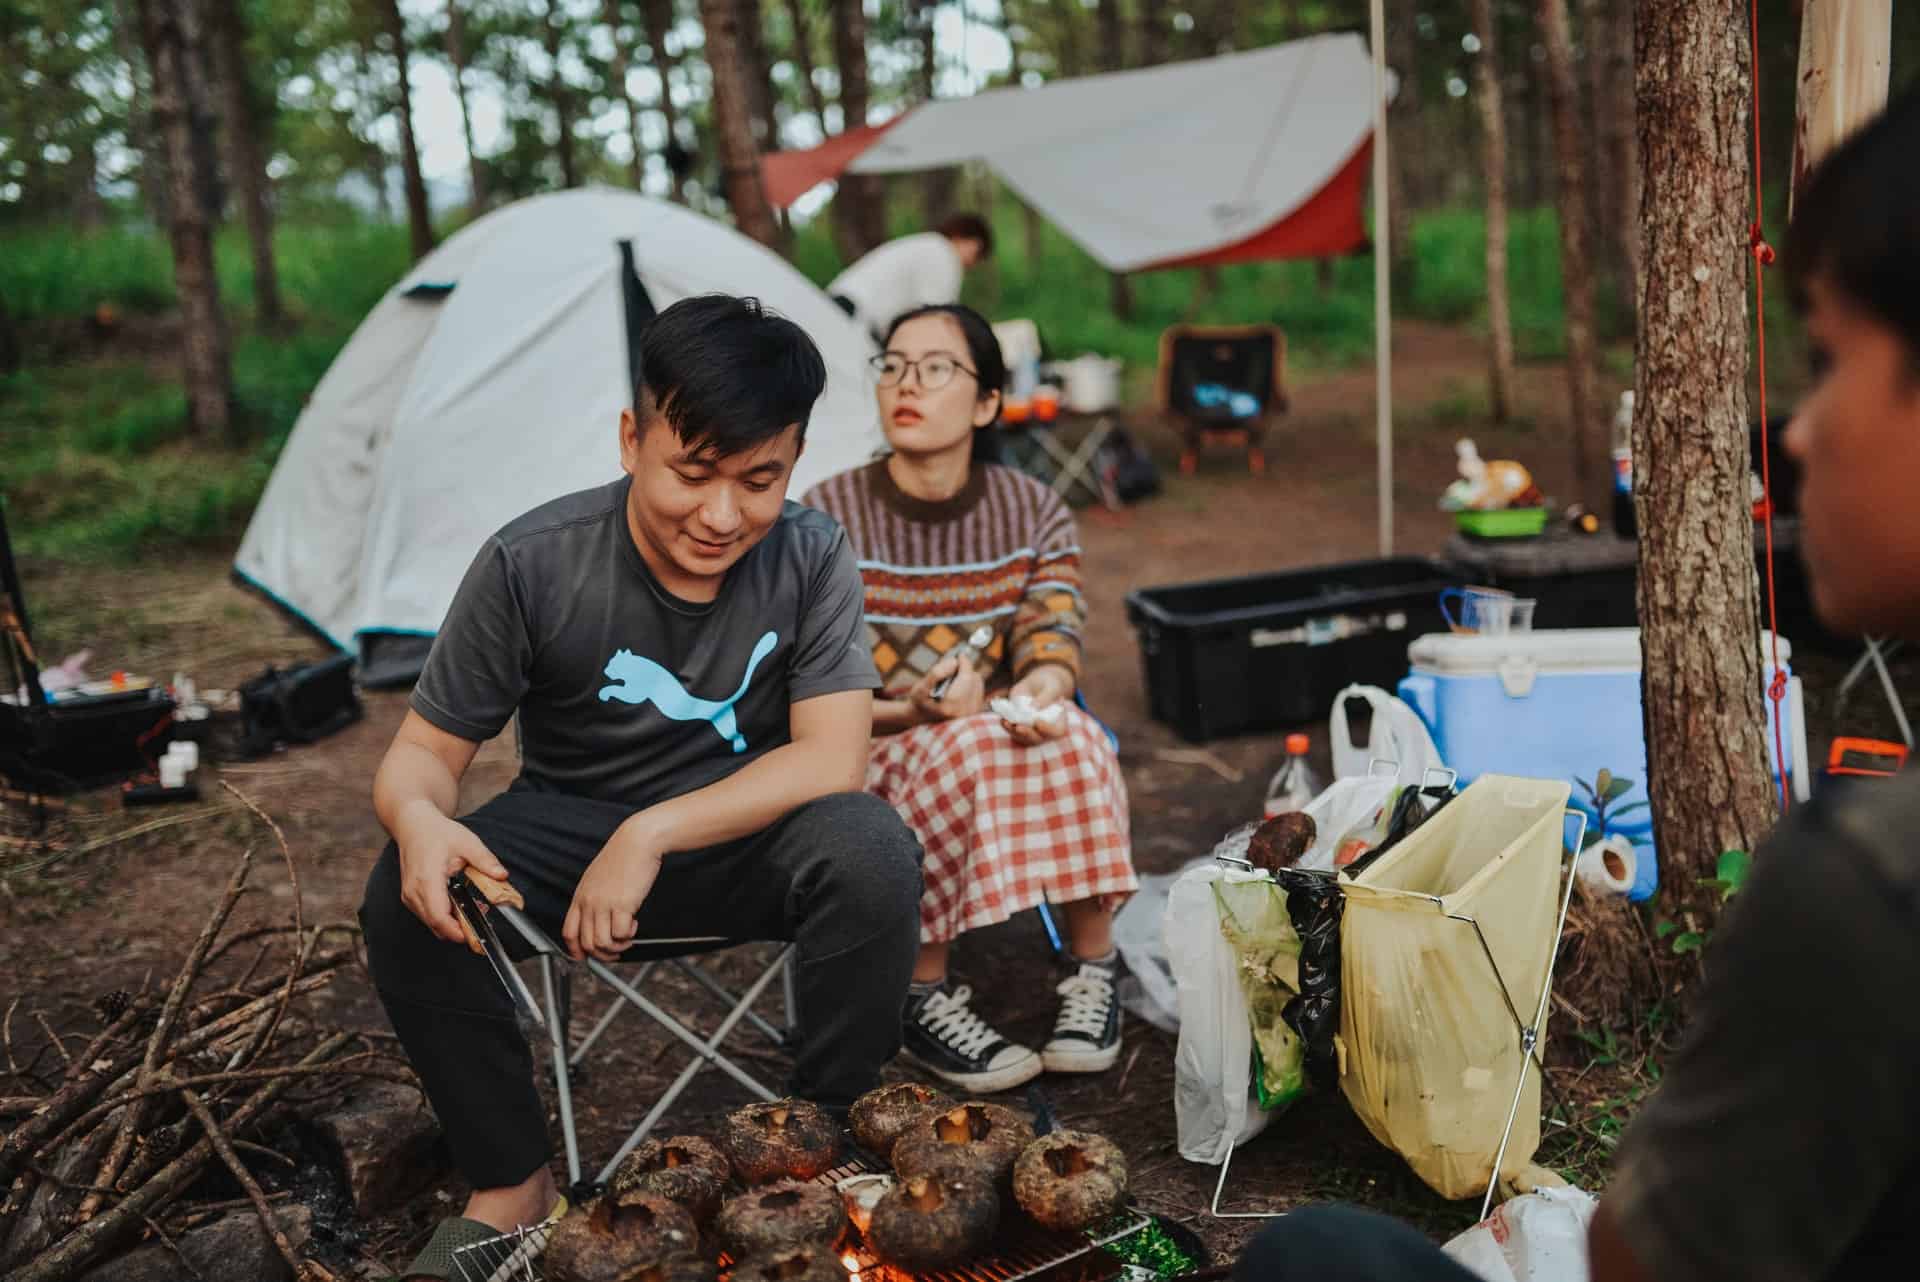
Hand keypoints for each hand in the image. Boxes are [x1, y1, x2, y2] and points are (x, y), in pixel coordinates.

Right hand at [394, 806, 513, 946]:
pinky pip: (426, 915)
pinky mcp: (410, 897)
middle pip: (435, 924)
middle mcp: (414, 891)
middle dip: (458, 930)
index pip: (438, 916)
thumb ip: (485, 860)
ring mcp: (409, 895)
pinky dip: (442, 918)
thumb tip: (502, 875)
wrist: (413, 826)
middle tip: (480, 926)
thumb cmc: (437, 832)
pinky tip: (457, 907)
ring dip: (450, 925)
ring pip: (430, 923)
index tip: (472, 935)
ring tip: (472, 914)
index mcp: (427, 878)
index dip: (455, 931)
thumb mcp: (467, 842)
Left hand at [563, 819, 666, 962]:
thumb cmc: (622, 857)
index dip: (576, 950)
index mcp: (580, 896)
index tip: (586, 957)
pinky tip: (634, 924)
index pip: (569, 932)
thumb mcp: (598, 878)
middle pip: (586, 943)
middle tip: (616, 950)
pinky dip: (628, 935)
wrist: (637, 841)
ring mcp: (604, 904)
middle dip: (602, 954)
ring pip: (602, 943)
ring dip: (617, 947)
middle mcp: (589, 902)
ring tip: (627, 937)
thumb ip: (594, 898)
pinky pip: (621, 934)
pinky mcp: (623, 904)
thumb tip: (599, 919)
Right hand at [908, 653, 986, 722]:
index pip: (967, 677)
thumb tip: (954, 662)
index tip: (959, 655)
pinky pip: (979, 688)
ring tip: (952, 680)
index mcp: (951, 705)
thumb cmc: (921, 702)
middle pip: (974, 678)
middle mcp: (965, 711)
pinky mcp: (976, 711)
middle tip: (952, 668)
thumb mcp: (920, 687)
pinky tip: (958, 687)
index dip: (964, 662)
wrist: (922, 720)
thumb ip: (936, 673)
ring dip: (967, 676)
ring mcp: (972, 713)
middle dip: (964, 670)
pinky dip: (970, 683)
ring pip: (978, 682)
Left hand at [1002, 667, 1074, 745]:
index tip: (1038, 721)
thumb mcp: (1051, 686)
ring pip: (1022, 737)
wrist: (1038, 684)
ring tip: (1005, 722)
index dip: (1047, 729)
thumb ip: (1045, 697)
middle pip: (1037, 738)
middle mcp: (1045, 732)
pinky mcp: (1020, 728)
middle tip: (1019, 727)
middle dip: (1027, 734)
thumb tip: (1033, 706)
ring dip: (1013, 731)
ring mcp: (1032, 732)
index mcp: (1059, 724)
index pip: (1055, 732)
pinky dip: (1007, 726)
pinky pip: (1013, 731)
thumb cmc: (1050, 685)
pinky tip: (1002, 719)